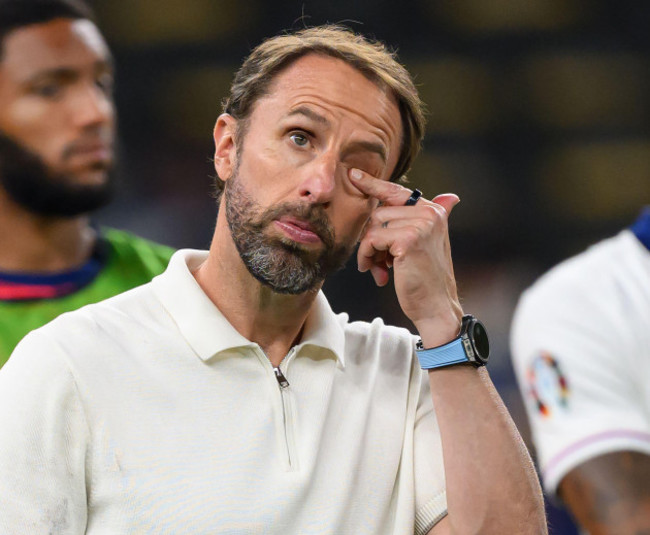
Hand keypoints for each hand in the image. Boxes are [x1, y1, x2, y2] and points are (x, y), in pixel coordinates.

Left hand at [350, 168, 462, 341]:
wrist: (435, 306)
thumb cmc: (426, 278)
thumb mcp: (426, 245)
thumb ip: (424, 221)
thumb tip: (452, 196)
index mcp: (434, 210)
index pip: (396, 191)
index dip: (373, 184)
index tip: (353, 175)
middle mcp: (430, 213)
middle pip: (379, 213)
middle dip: (372, 239)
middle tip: (377, 262)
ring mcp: (420, 224)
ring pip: (373, 227)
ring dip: (369, 251)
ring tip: (378, 269)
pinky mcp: (408, 239)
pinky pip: (372, 240)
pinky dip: (369, 257)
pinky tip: (379, 274)